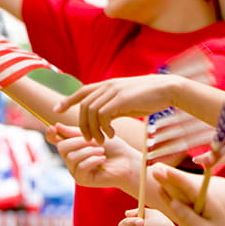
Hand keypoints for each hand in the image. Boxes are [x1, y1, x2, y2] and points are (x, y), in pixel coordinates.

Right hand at [45, 123, 137, 188]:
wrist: (127, 161)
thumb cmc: (114, 147)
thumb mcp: (95, 135)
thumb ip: (76, 132)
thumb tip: (56, 125)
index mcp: (73, 147)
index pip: (56, 141)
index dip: (51, 135)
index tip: (53, 128)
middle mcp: (71, 159)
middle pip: (62, 148)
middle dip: (78, 141)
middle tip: (94, 141)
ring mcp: (75, 170)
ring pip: (71, 158)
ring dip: (88, 151)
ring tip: (102, 150)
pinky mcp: (82, 180)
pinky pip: (80, 168)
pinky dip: (93, 161)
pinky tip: (103, 159)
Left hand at [54, 74, 179, 141]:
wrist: (167, 89)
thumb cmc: (151, 97)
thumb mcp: (128, 101)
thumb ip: (114, 106)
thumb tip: (105, 118)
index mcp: (108, 85)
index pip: (82, 92)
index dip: (68, 100)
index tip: (57, 110)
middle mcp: (108, 86)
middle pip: (83, 105)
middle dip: (82, 124)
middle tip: (89, 139)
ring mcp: (114, 91)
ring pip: (90, 110)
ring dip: (92, 128)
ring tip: (100, 140)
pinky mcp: (121, 99)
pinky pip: (103, 115)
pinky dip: (103, 127)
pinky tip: (111, 135)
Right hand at [153, 164, 224, 225]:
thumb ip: (187, 217)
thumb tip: (173, 203)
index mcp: (208, 203)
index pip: (190, 188)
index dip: (177, 179)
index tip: (166, 171)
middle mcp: (201, 203)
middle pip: (182, 188)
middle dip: (169, 179)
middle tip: (155, 170)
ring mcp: (196, 210)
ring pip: (179, 195)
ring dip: (167, 185)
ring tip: (157, 175)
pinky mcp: (191, 218)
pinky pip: (178, 206)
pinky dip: (169, 199)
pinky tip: (161, 191)